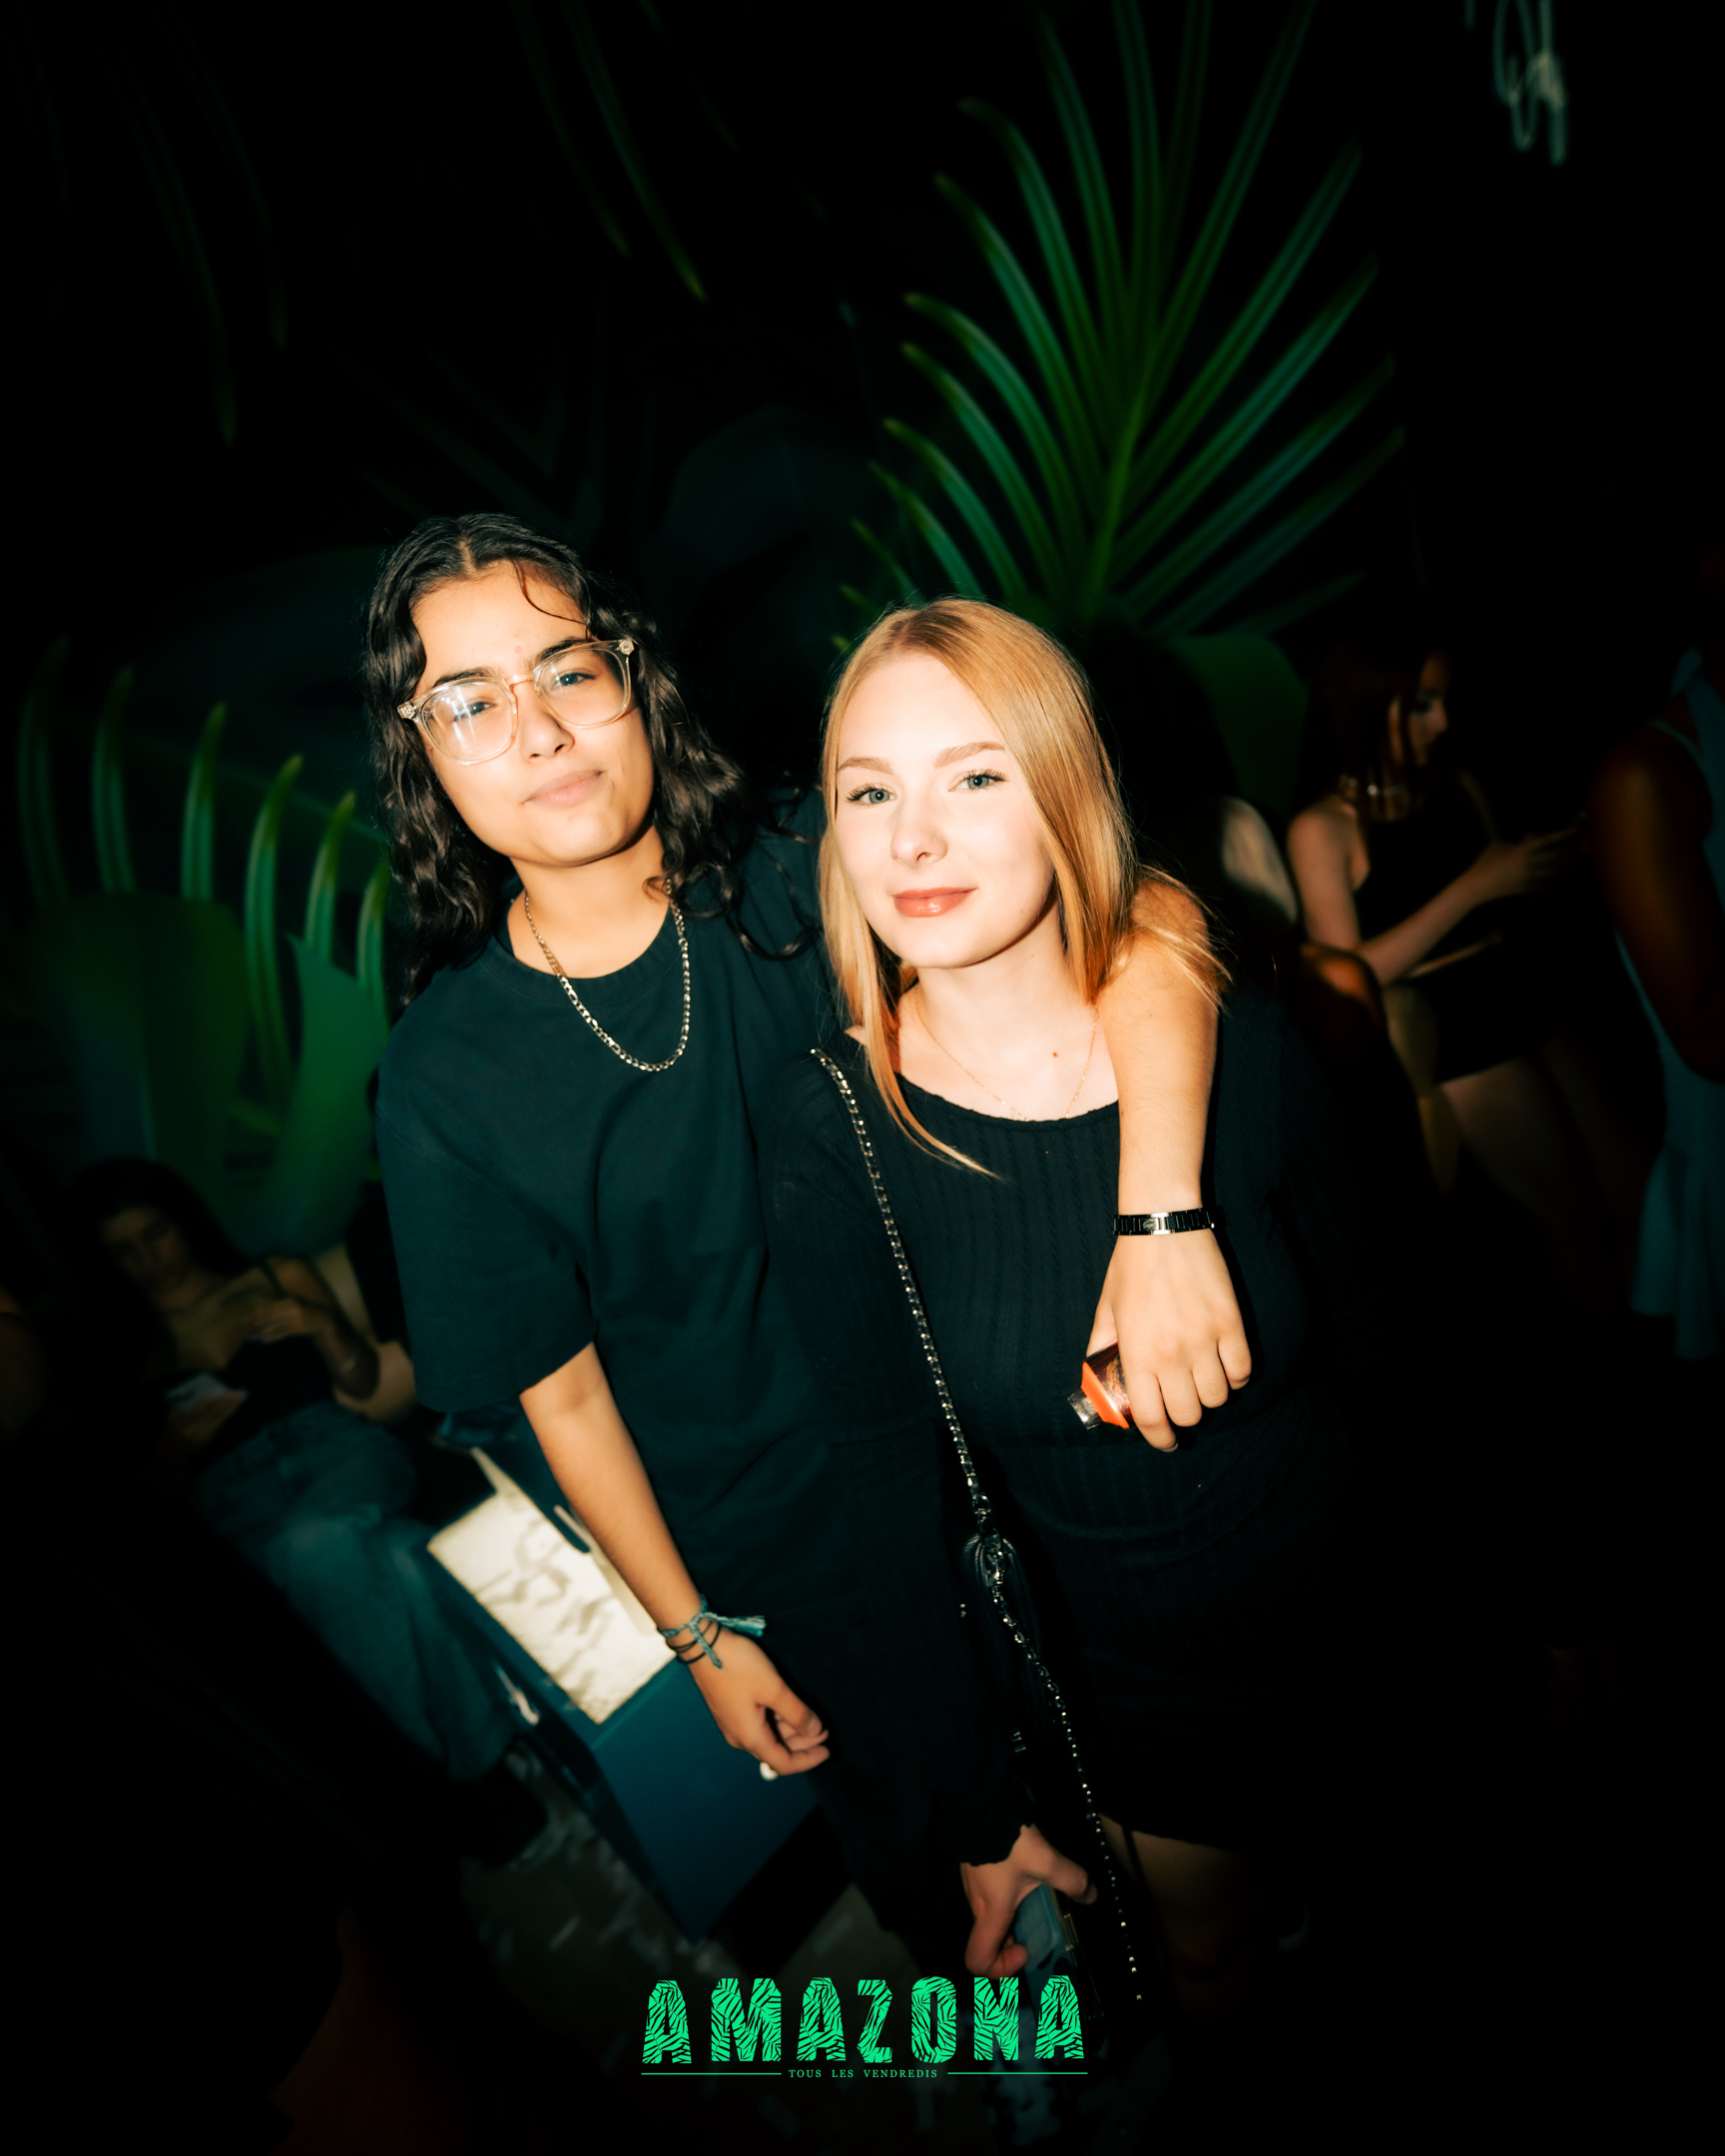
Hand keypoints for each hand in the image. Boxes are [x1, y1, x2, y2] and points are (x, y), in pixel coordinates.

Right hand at [167, 1389, 246, 1446]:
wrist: (172, 1451)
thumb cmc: (172, 1426)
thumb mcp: (173, 1415)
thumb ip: (186, 1404)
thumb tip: (205, 1390)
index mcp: (180, 1423)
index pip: (196, 1412)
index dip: (208, 1403)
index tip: (218, 1392)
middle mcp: (192, 1431)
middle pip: (212, 1415)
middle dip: (226, 1403)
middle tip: (237, 1392)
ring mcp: (202, 1436)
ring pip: (219, 1420)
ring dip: (231, 1407)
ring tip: (241, 1396)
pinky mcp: (209, 1438)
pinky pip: (220, 1424)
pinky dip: (228, 1413)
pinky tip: (235, 1405)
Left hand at [245, 1295, 320, 1345]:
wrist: (322, 1318)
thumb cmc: (303, 1309)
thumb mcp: (291, 1302)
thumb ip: (277, 1304)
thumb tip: (259, 1307)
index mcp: (288, 1301)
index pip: (267, 1309)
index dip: (255, 1315)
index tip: (244, 1320)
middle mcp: (291, 1309)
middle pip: (269, 1318)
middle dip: (255, 1325)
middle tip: (246, 1330)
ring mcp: (295, 1320)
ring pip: (274, 1327)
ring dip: (261, 1333)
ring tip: (252, 1337)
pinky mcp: (298, 1329)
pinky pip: (282, 1334)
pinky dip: (272, 1337)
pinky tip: (264, 1340)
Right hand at [687, 1633, 830, 1775]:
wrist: (702, 1644)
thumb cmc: (739, 1666)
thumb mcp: (774, 1689)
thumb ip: (796, 1713)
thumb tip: (815, 1732)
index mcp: (750, 1737)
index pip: (784, 1763)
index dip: (808, 1760)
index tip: (828, 1750)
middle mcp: (739, 1736)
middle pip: (776, 1750)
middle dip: (803, 1743)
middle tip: (825, 1730)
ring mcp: (733, 1723)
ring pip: (768, 1736)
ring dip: (792, 1730)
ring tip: (814, 1719)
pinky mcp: (731, 1708)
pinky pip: (759, 1724)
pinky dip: (778, 1721)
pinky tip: (790, 1709)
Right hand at [960, 1823, 1096, 1978]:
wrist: (979, 1803)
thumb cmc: (1008, 1843)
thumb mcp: (1048, 1863)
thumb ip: (1073, 1881)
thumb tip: (1091, 1896)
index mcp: (991, 1915)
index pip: (977, 1961)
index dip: (1000, 1968)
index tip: (1025, 1949)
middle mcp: (977, 1906)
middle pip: (987, 1941)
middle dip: (1012, 1945)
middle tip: (1038, 1929)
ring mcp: (973, 1887)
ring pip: (988, 1919)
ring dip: (1010, 1921)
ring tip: (1036, 1900)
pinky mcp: (975, 1870)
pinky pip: (988, 1898)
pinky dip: (1005, 1901)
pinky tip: (1025, 1878)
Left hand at [1089, 1229, 1250, 1448]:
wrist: (1163, 1225)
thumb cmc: (1130, 1268)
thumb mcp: (1106, 1310)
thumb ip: (1100, 1349)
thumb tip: (1097, 1380)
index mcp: (1137, 1354)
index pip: (1152, 1419)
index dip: (1160, 1439)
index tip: (1167, 1440)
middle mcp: (1172, 1354)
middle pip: (1190, 1413)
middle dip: (1185, 1415)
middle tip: (1181, 1400)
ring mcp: (1205, 1340)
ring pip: (1219, 1396)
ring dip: (1210, 1394)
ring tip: (1202, 1378)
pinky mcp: (1231, 1323)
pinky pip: (1243, 1371)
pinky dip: (1236, 1375)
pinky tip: (1225, 1364)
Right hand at [1467, 828, 1576, 904]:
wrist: (1478, 886)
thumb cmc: (1485, 862)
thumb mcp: (1498, 845)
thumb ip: (1516, 842)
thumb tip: (1528, 840)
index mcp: (1522, 851)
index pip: (1548, 840)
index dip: (1564, 834)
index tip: (1576, 829)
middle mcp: (1530, 864)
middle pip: (1558, 857)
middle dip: (1570, 849)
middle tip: (1577, 844)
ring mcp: (1530, 877)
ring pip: (1556, 871)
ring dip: (1565, 864)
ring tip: (1572, 858)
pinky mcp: (1528, 888)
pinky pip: (1548, 882)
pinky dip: (1554, 877)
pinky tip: (1555, 873)